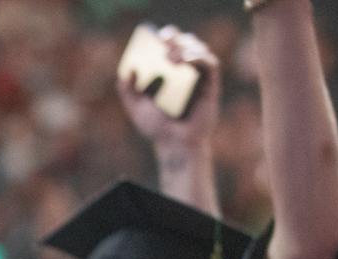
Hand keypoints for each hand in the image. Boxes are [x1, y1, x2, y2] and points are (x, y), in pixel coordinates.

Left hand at [120, 26, 219, 156]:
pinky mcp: (210, 86)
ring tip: (171, 57)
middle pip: (185, 44)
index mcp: (168, 74)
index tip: (156, 35)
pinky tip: (186, 60)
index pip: (169, 47)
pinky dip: (198, 57)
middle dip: (175, 38)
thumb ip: (127, 90)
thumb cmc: (156, 128)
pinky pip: (210, 64)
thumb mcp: (136, 107)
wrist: (174, 145)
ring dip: (186, 47)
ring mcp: (198, 78)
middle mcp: (185, 73)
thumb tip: (128, 70)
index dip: (166, 38)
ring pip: (199, 50)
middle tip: (164, 40)